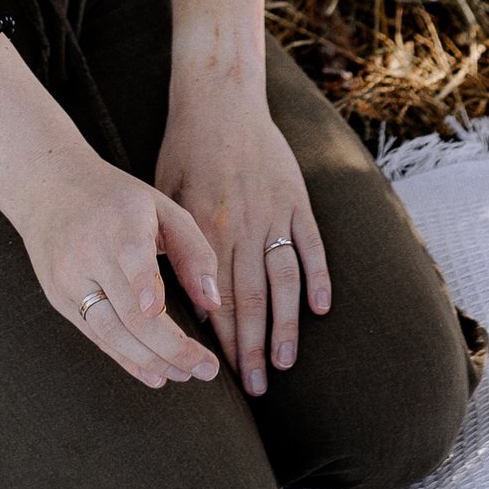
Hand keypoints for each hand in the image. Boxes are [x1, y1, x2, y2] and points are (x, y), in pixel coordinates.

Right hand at [12, 148, 223, 390]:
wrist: (47, 188)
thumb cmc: (117, 200)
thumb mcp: (161, 208)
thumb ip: (192, 250)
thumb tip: (212, 301)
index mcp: (120, 218)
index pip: (129, 254)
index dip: (141, 283)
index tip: (157, 309)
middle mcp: (89, 249)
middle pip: (127, 308)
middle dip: (170, 346)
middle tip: (205, 369)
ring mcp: (69, 277)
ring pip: (109, 330)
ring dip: (150, 359)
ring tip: (184, 374)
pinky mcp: (59, 298)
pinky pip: (95, 335)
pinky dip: (125, 358)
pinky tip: (154, 373)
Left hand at [156, 69, 332, 397]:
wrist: (219, 101)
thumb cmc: (185, 152)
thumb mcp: (167, 198)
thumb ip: (177, 248)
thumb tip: (185, 302)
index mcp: (207, 230)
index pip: (218, 299)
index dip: (224, 341)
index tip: (226, 377)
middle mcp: (242, 227)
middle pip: (251, 300)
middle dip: (254, 348)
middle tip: (258, 388)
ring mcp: (274, 213)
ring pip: (284, 280)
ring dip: (286, 324)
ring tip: (286, 362)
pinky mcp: (296, 199)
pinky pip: (311, 245)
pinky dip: (318, 278)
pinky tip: (321, 310)